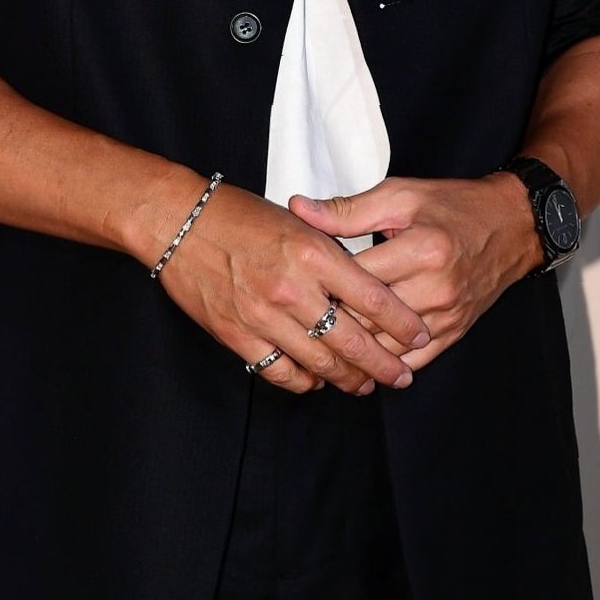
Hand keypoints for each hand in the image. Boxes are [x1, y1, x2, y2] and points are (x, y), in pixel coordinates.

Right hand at [153, 180, 431, 395]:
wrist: (179, 220)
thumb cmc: (241, 214)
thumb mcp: (297, 220)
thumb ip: (333, 251)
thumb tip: (368, 285)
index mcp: (313, 251)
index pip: (373, 298)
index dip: (402, 323)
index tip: (420, 334)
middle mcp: (292, 287)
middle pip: (352, 340)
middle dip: (384, 364)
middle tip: (402, 376)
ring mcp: (263, 315)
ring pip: (320, 363)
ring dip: (348, 379)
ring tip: (365, 385)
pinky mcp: (237, 335)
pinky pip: (280, 371)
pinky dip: (303, 382)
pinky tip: (316, 381)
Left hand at [286, 172, 540, 374]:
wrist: (511, 226)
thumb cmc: (453, 206)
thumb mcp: (401, 195)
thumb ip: (347, 209)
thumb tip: (298, 209)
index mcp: (422, 249)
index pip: (358, 278)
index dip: (323, 282)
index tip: (297, 282)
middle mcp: (436, 288)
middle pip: (369, 317)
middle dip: (333, 318)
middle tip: (300, 315)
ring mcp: (447, 315)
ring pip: (386, 345)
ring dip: (354, 346)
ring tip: (320, 341)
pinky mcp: (454, 332)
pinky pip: (412, 360)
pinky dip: (384, 363)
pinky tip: (358, 362)